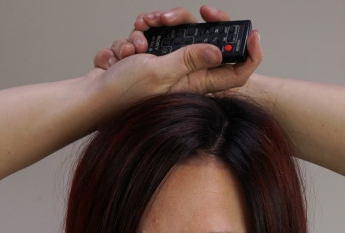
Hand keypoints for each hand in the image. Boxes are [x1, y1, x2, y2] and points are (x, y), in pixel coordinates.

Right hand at [93, 6, 261, 97]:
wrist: (91, 99)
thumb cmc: (123, 95)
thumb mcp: (160, 71)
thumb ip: (189, 59)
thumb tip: (218, 52)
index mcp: (194, 83)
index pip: (235, 74)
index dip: (249, 55)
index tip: (254, 34)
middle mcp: (184, 77)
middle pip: (201, 41)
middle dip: (182, 24)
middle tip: (164, 20)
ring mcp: (166, 68)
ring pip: (171, 36)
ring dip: (149, 31)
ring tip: (133, 44)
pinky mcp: (149, 61)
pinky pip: (149, 39)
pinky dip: (134, 39)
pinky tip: (122, 54)